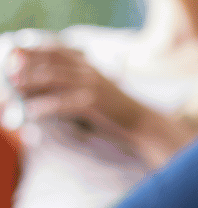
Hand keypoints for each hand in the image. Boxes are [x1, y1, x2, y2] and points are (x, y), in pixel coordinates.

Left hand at [5, 45, 197, 166]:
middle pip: (50, 62)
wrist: (142, 124)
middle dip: (27, 67)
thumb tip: (43, 89)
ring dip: (30, 83)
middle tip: (10, 74)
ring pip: (52, 78)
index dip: (34, 51)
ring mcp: (91, 85)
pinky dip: (43, 106)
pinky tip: (31, 112)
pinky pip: (61, 102)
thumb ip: (74, 86)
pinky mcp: (92, 102)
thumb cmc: (116, 113)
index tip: (15, 55)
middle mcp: (89, 71)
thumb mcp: (96, 92)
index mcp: (89, 66)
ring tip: (14, 89)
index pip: (56, 51)